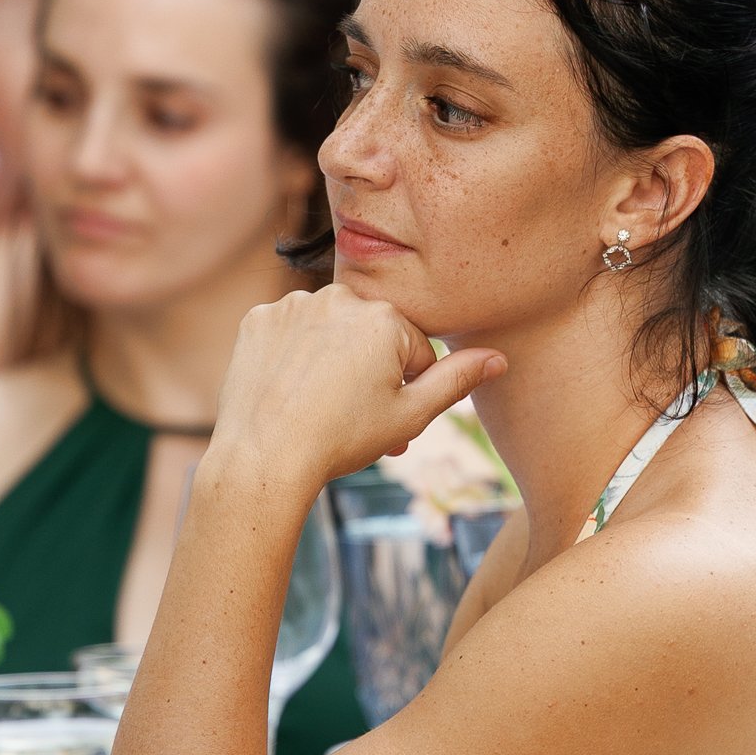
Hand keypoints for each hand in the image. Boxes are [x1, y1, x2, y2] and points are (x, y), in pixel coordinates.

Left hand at [211, 288, 504, 496]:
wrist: (263, 457)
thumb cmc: (341, 438)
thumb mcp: (411, 414)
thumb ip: (457, 380)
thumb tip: (498, 358)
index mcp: (384, 317)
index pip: (413, 351)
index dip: (404, 391)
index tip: (384, 419)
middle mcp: (339, 297)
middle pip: (371, 337)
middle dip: (371, 375)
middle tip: (355, 422)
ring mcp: (293, 305)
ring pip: (330, 333)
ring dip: (333, 362)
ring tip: (320, 409)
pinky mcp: (257, 319)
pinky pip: (290, 333)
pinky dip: (293, 357)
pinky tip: (290, 390)